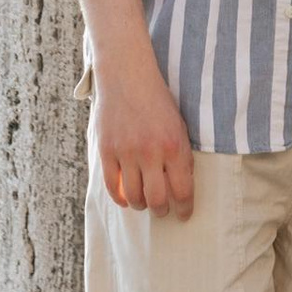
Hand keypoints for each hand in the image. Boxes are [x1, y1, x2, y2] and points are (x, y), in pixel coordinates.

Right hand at [94, 52, 195, 213]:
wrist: (127, 76)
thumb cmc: (158, 102)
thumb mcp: (179, 126)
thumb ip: (181, 156)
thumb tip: (182, 187)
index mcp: (174, 146)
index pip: (182, 191)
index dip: (184, 209)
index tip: (184, 215)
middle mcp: (150, 152)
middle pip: (157, 200)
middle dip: (162, 211)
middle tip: (163, 210)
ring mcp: (126, 152)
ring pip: (134, 196)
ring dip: (141, 205)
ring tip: (145, 202)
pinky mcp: (107, 150)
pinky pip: (112, 186)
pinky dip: (120, 198)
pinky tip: (126, 198)